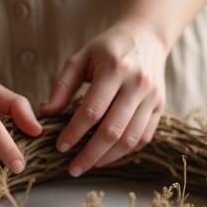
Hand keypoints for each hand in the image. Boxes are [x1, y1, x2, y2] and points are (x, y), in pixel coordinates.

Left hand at [40, 19, 167, 176]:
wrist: (146, 37)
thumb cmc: (108, 48)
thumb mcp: (80, 58)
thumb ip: (62, 86)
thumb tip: (46, 113)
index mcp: (115, 68)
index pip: (92, 111)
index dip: (74, 133)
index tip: (60, 147)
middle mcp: (137, 84)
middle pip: (112, 130)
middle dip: (90, 154)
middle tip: (73, 168)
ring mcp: (152, 97)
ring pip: (130, 139)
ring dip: (108, 157)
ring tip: (89, 165)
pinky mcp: (160, 106)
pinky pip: (144, 137)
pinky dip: (124, 151)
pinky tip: (107, 155)